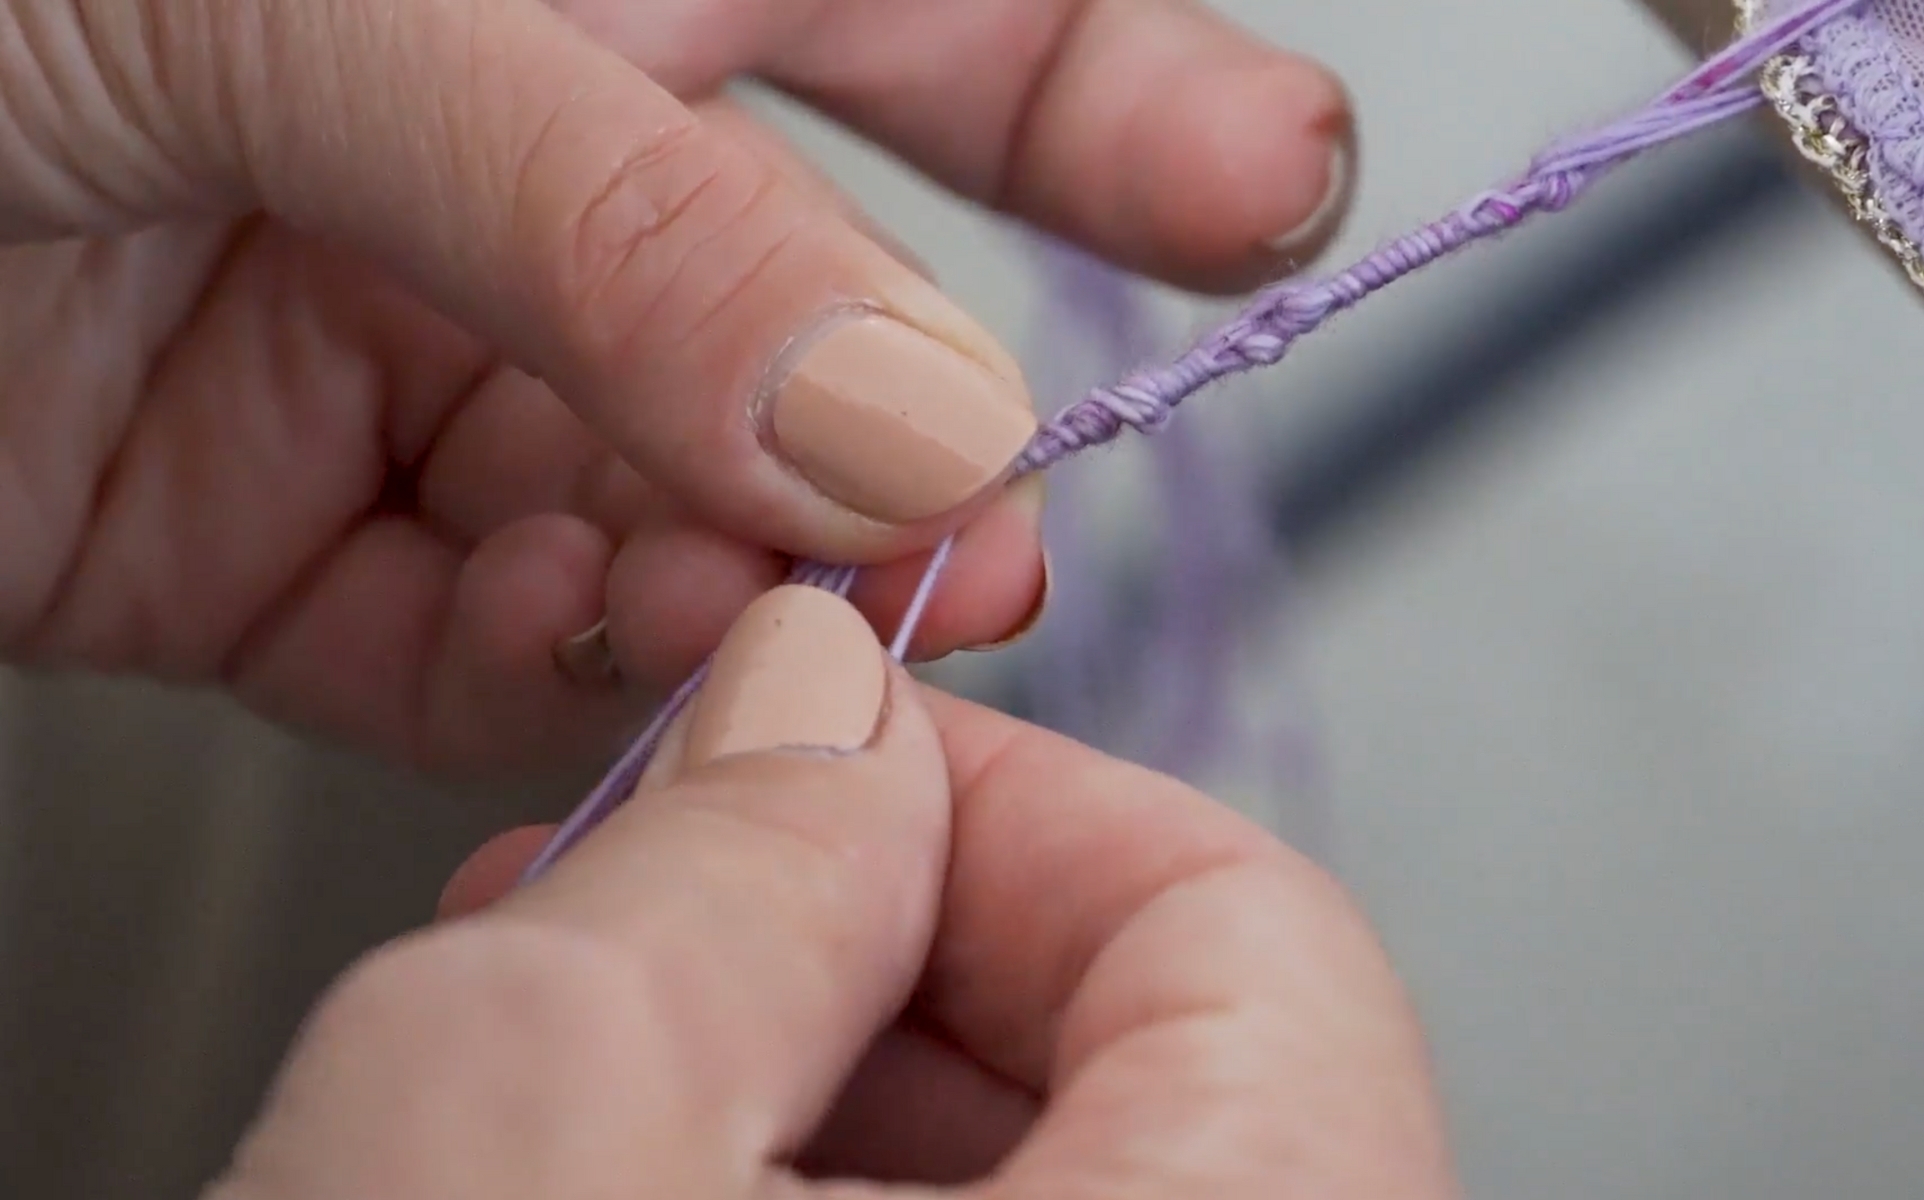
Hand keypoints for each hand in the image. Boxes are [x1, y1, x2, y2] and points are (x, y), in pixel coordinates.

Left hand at [0, 0, 1352, 769]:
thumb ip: (617, 200)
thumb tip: (903, 398)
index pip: (918, 1)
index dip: (1115, 93)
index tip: (1262, 194)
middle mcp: (511, 147)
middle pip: (821, 293)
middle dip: (923, 424)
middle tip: (991, 532)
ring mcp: (410, 347)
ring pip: (678, 502)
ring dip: (732, 584)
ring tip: (746, 618)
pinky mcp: (282, 538)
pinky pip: (493, 635)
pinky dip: (561, 678)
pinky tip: (582, 665)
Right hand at [206, 584, 1454, 1199]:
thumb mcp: (518, 1140)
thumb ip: (722, 867)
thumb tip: (826, 706)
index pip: (1252, 931)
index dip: (1002, 798)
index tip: (818, 761)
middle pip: (1146, 1064)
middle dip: (861, 939)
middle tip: (650, 899)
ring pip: (1040, 1185)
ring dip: (802, 1086)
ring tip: (584, 1061)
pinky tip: (606, 1177)